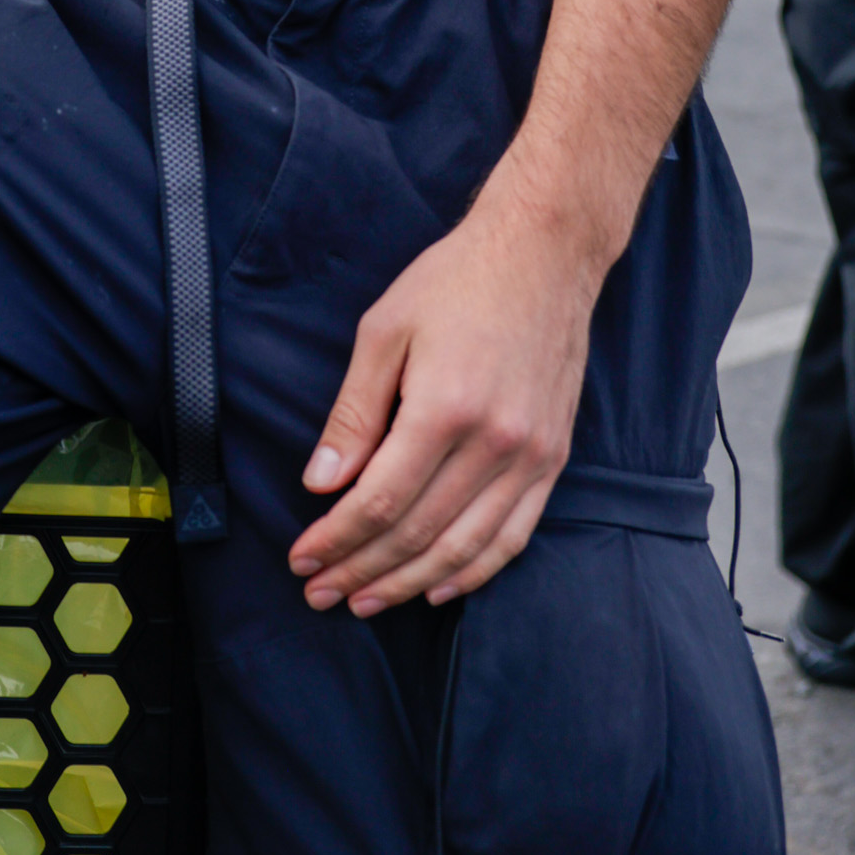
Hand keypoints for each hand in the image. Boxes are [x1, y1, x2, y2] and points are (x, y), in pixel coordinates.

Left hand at [286, 174, 600, 616]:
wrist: (544, 253)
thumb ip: (354, 412)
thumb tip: (321, 483)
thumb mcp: (385, 330)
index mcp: (445, 407)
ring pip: (464, 548)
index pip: (379, 500)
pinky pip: (513, 535)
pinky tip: (436, 588)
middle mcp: (494, 442)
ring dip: (408, 583)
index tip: (301, 560)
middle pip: (417, 533)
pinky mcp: (553, 458)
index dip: (336, 539)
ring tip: (365, 601)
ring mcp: (532, 455)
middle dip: (361, 570)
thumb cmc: (456, 281)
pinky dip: (473, 571)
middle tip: (320, 593)